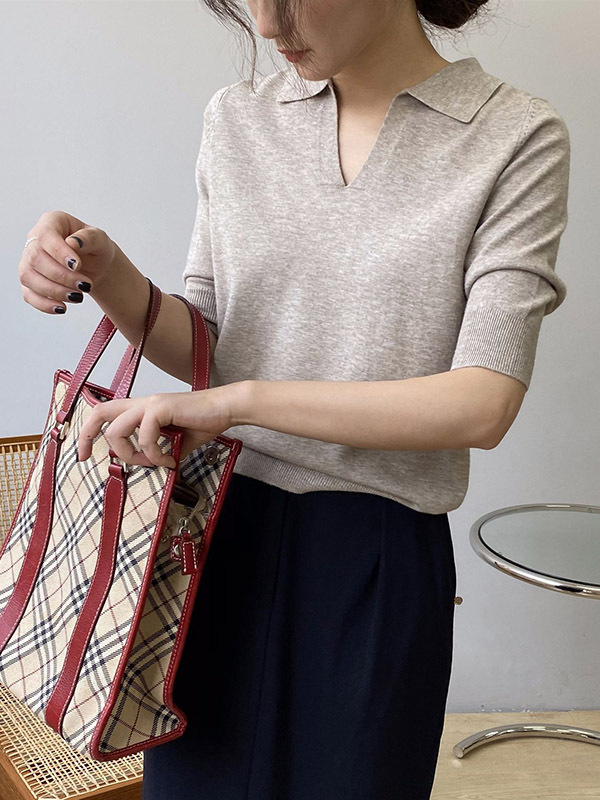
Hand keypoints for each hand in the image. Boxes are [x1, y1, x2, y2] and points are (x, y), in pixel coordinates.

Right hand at [19, 210, 117, 314]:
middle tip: (85, 286)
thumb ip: (90, 238)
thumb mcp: (100, 239)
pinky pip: (29, 294)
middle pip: (35, 258)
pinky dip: (44, 304)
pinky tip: (62, 308)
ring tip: (78, 297)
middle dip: (62, 276)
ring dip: (54, 291)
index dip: (59, 252)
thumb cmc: (95, 248)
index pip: (46, 235)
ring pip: (28, 277)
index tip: (77, 266)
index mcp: (51, 222)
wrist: (95, 266)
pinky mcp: (30, 281)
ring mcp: (28, 261)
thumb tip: (73, 243)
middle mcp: (34, 240)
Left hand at [76, 386, 237, 468]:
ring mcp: (151, 403)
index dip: (89, 433)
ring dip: (131, 454)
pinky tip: (170, 459)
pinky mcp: (161, 407)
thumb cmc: (205, 421)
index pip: (105, 413)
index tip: (86, 456)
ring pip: (118, 430)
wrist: (226, 408)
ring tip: (153, 462)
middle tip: (88, 460)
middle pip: (100, 413)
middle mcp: (142, 403)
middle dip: (88, 437)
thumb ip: (161, 452)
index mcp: (143, 408)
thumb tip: (153, 466)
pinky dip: (154, 454)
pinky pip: (145, 436)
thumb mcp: (177, 442)